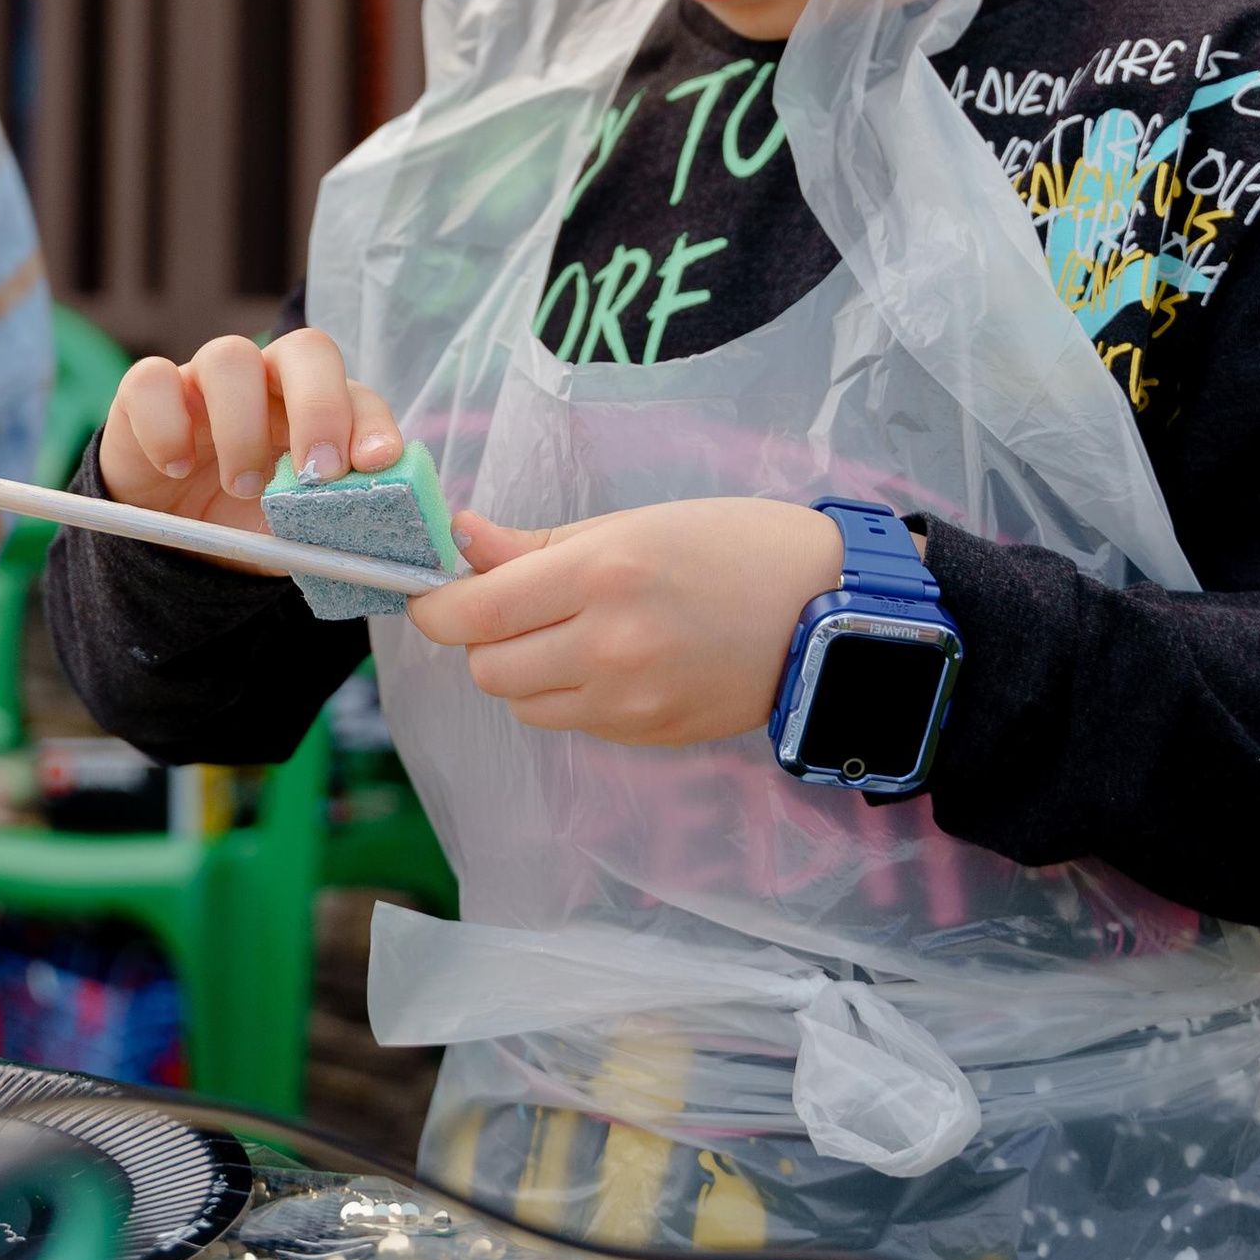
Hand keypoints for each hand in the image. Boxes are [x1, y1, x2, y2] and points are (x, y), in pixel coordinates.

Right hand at [99, 328, 401, 539]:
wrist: (175, 543)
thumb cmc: (249, 523)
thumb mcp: (296, 533)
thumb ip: (332, 525)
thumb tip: (375, 533)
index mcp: (317, 407)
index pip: (358, 394)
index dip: (371, 424)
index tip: (378, 463)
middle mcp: (267, 379)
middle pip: (306, 350)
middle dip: (320, 407)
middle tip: (318, 471)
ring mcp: (205, 379)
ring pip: (230, 357)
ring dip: (243, 426)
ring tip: (243, 487)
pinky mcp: (146, 394)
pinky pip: (152, 380)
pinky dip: (166, 424)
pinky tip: (176, 467)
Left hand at [409, 498, 852, 747]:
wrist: (830, 614)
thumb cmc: (735, 545)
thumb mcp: (633, 523)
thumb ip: (536, 544)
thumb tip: (459, 538)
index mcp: (601, 575)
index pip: (474, 614)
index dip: (435, 606)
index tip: (430, 591)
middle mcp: (608, 646)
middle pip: (486, 667)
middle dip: (481, 638)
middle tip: (509, 605)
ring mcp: (629, 702)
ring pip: (522, 702)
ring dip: (522, 668)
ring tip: (564, 631)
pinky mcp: (648, 736)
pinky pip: (571, 721)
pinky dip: (566, 693)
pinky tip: (607, 659)